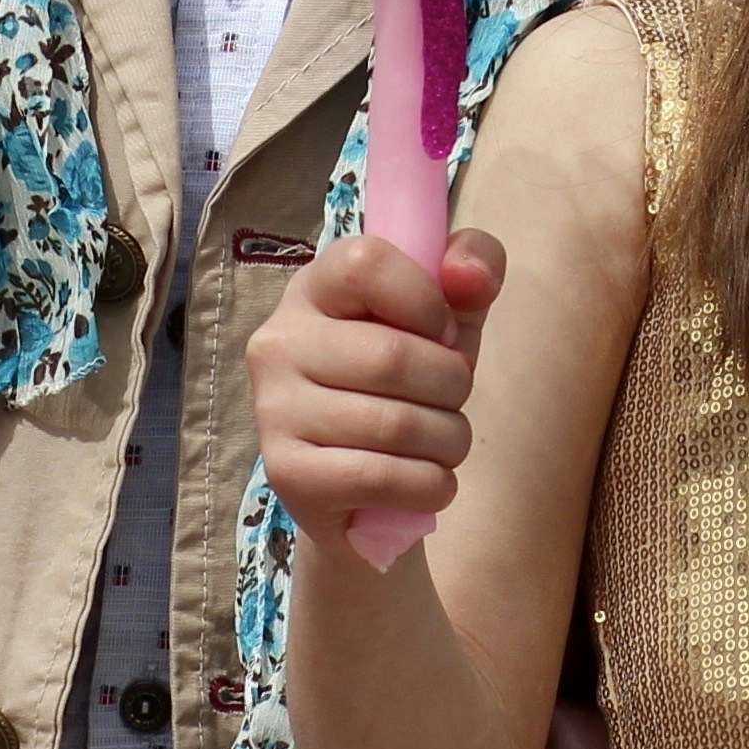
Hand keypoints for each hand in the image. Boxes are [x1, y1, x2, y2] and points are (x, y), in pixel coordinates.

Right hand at [249, 230, 502, 536]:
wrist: (360, 481)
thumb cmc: (406, 382)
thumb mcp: (446, 316)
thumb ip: (473, 269)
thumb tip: (470, 274)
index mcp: (314, 288)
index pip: (366, 264)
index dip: (426, 301)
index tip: (441, 333)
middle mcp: (280, 342)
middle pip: (393, 356)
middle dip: (452, 386)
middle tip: (451, 400)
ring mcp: (275, 409)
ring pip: (395, 425)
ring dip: (448, 441)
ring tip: (443, 443)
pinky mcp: (287, 473)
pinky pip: (380, 478)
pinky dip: (428, 485)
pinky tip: (430, 482)